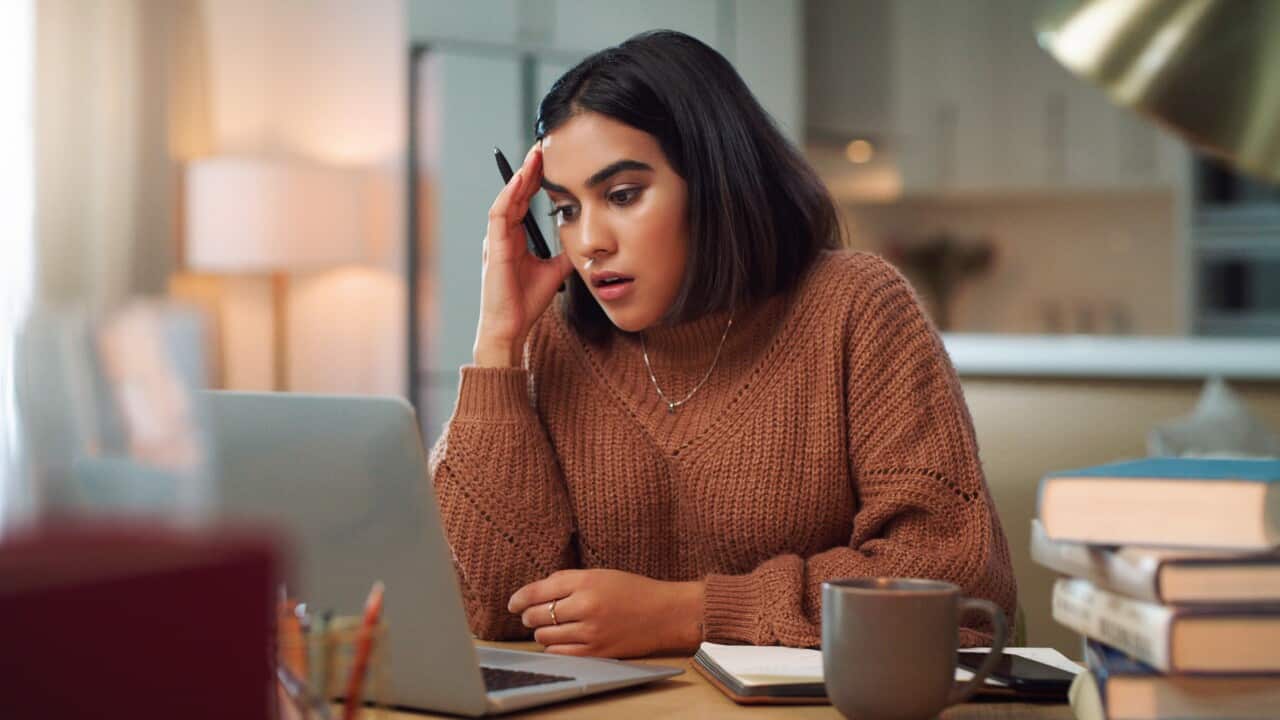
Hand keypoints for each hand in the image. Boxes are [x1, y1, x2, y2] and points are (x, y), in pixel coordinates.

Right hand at [473, 142, 574, 366]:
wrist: (511, 327)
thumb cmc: (526, 303)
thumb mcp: (555, 271)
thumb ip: (564, 254)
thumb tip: (583, 241)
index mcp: (514, 238)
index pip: (525, 200)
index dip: (537, 179)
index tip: (551, 160)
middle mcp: (502, 234)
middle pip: (515, 193)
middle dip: (529, 169)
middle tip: (544, 144)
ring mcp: (495, 239)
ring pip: (507, 198)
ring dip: (520, 176)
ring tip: (535, 155)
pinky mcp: (492, 248)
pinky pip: (499, 214)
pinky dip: (509, 195)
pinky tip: (521, 180)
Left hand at [507, 569, 704, 657]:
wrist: (666, 614)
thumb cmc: (634, 590)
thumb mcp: (601, 574)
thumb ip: (569, 581)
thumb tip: (537, 591)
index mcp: (585, 581)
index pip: (538, 590)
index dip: (519, 598)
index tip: (513, 604)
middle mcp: (585, 605)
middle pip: (537, 615)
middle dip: (529, 616)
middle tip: (530, 616)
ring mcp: (590, 631)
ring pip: (545, 636)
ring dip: (541, 632)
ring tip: (548, 628)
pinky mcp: (597, 651)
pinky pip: (560, 653)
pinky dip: (553, 647)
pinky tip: (558, 641)